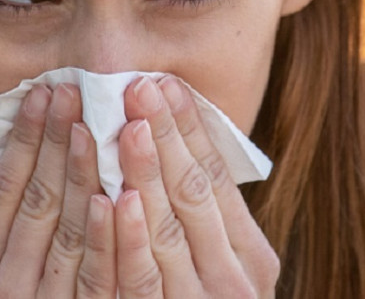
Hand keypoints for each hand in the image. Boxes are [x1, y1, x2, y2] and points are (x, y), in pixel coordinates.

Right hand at [0, 83, 123, 296]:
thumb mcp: (14, 269)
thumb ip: (25, 223)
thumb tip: (45, 142)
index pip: (0, 194)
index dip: (22, 142)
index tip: (42, 93)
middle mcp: (3, 293)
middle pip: (34, 205)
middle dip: (55, 143)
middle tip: (73, 89)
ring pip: (66, 234)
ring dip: (80, 175)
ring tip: (92, 122)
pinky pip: (98, 279)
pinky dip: (104, 237)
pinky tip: (111, 197)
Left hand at [116, 75, 279, 297]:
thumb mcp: (224, 271)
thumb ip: (210, 224)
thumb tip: (180, 150)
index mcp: (251, 257)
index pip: (218, 179)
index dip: (190, 132)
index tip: (167, 86)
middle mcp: (234, 281)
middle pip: (194, 194)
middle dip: (164, 137)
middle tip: (140, 86)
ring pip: (167, 229)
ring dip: (143, 173)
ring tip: (122, 125)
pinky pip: (140, 281)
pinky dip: (128, 239)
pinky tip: (113, 201)